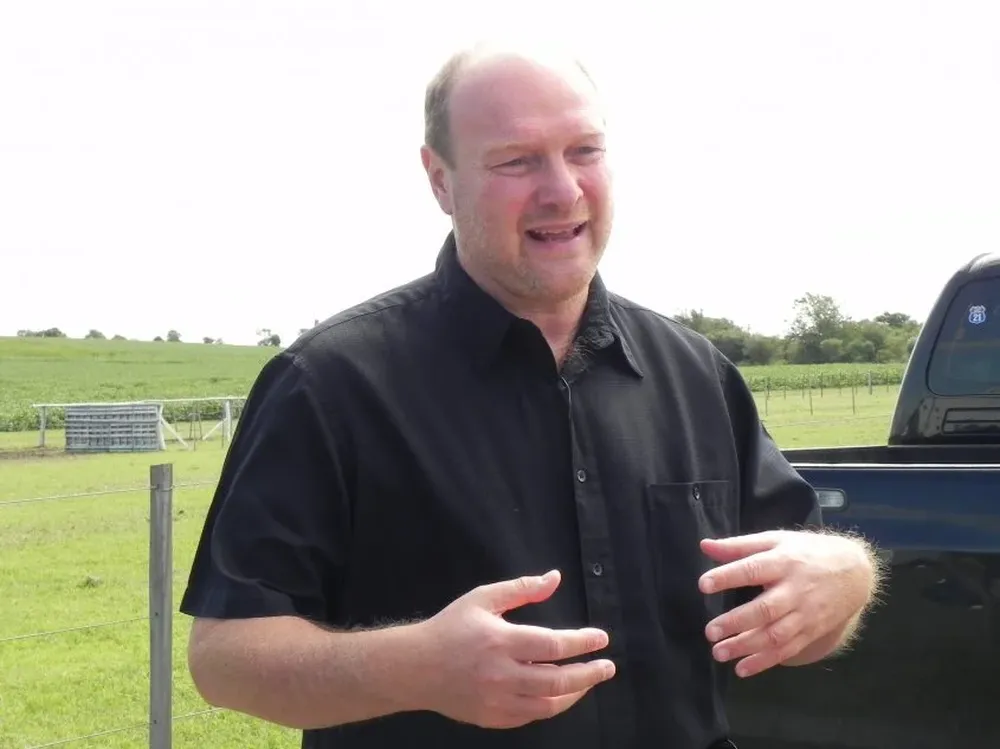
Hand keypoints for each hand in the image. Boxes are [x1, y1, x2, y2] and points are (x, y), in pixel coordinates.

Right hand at [415, 570, 615, 728]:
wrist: (415, 668)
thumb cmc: (451, 628)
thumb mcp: (483, 598)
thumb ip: (521, 589)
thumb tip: (555, 578)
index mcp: (501, 641)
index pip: (554, 644)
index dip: (583, 643)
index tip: (601, 639)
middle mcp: (502, 675)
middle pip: (558, 680)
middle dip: (589, 674)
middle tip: (607, 666)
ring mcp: (497, 701)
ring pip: (548, 705)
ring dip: (575, 694)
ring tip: (589, 682)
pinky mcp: (492, 719)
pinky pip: (530, 717)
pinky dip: (550, 707)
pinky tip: (560, 696)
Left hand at [697, 530, 875, 677]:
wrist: (855, 572)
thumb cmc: (807, 552)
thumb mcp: (776, 540)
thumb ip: (739, 546)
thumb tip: (704, 546)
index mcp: (783, 562)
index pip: (753, 569)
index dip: (728, 577)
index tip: (703, 585)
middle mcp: (795, 590)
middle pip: (765, 609)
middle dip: (736, 622)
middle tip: (710, 631)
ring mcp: (805, 614)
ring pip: (775, 635)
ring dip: (746, 647)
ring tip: (719, 652)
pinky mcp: (811, 632)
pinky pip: (787, 650)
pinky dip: (764, 662)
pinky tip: (742, 669)